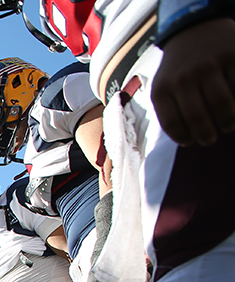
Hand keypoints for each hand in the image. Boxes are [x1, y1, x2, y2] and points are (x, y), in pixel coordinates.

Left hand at [151, 19, 234, 146]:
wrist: (194, 29)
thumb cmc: (178, 68)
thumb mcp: (163, 86)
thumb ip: (169, 110)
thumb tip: (187, 139)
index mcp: (163, 88)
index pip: (173, 123)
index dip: (183, 137)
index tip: (190, 141)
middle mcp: (184, 77)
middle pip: (198, 117)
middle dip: (206, 135)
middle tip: (210, 139)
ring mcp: (208, 66)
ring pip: (223, 104)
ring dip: (228, 121)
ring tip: (228, 126)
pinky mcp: (231, 57)